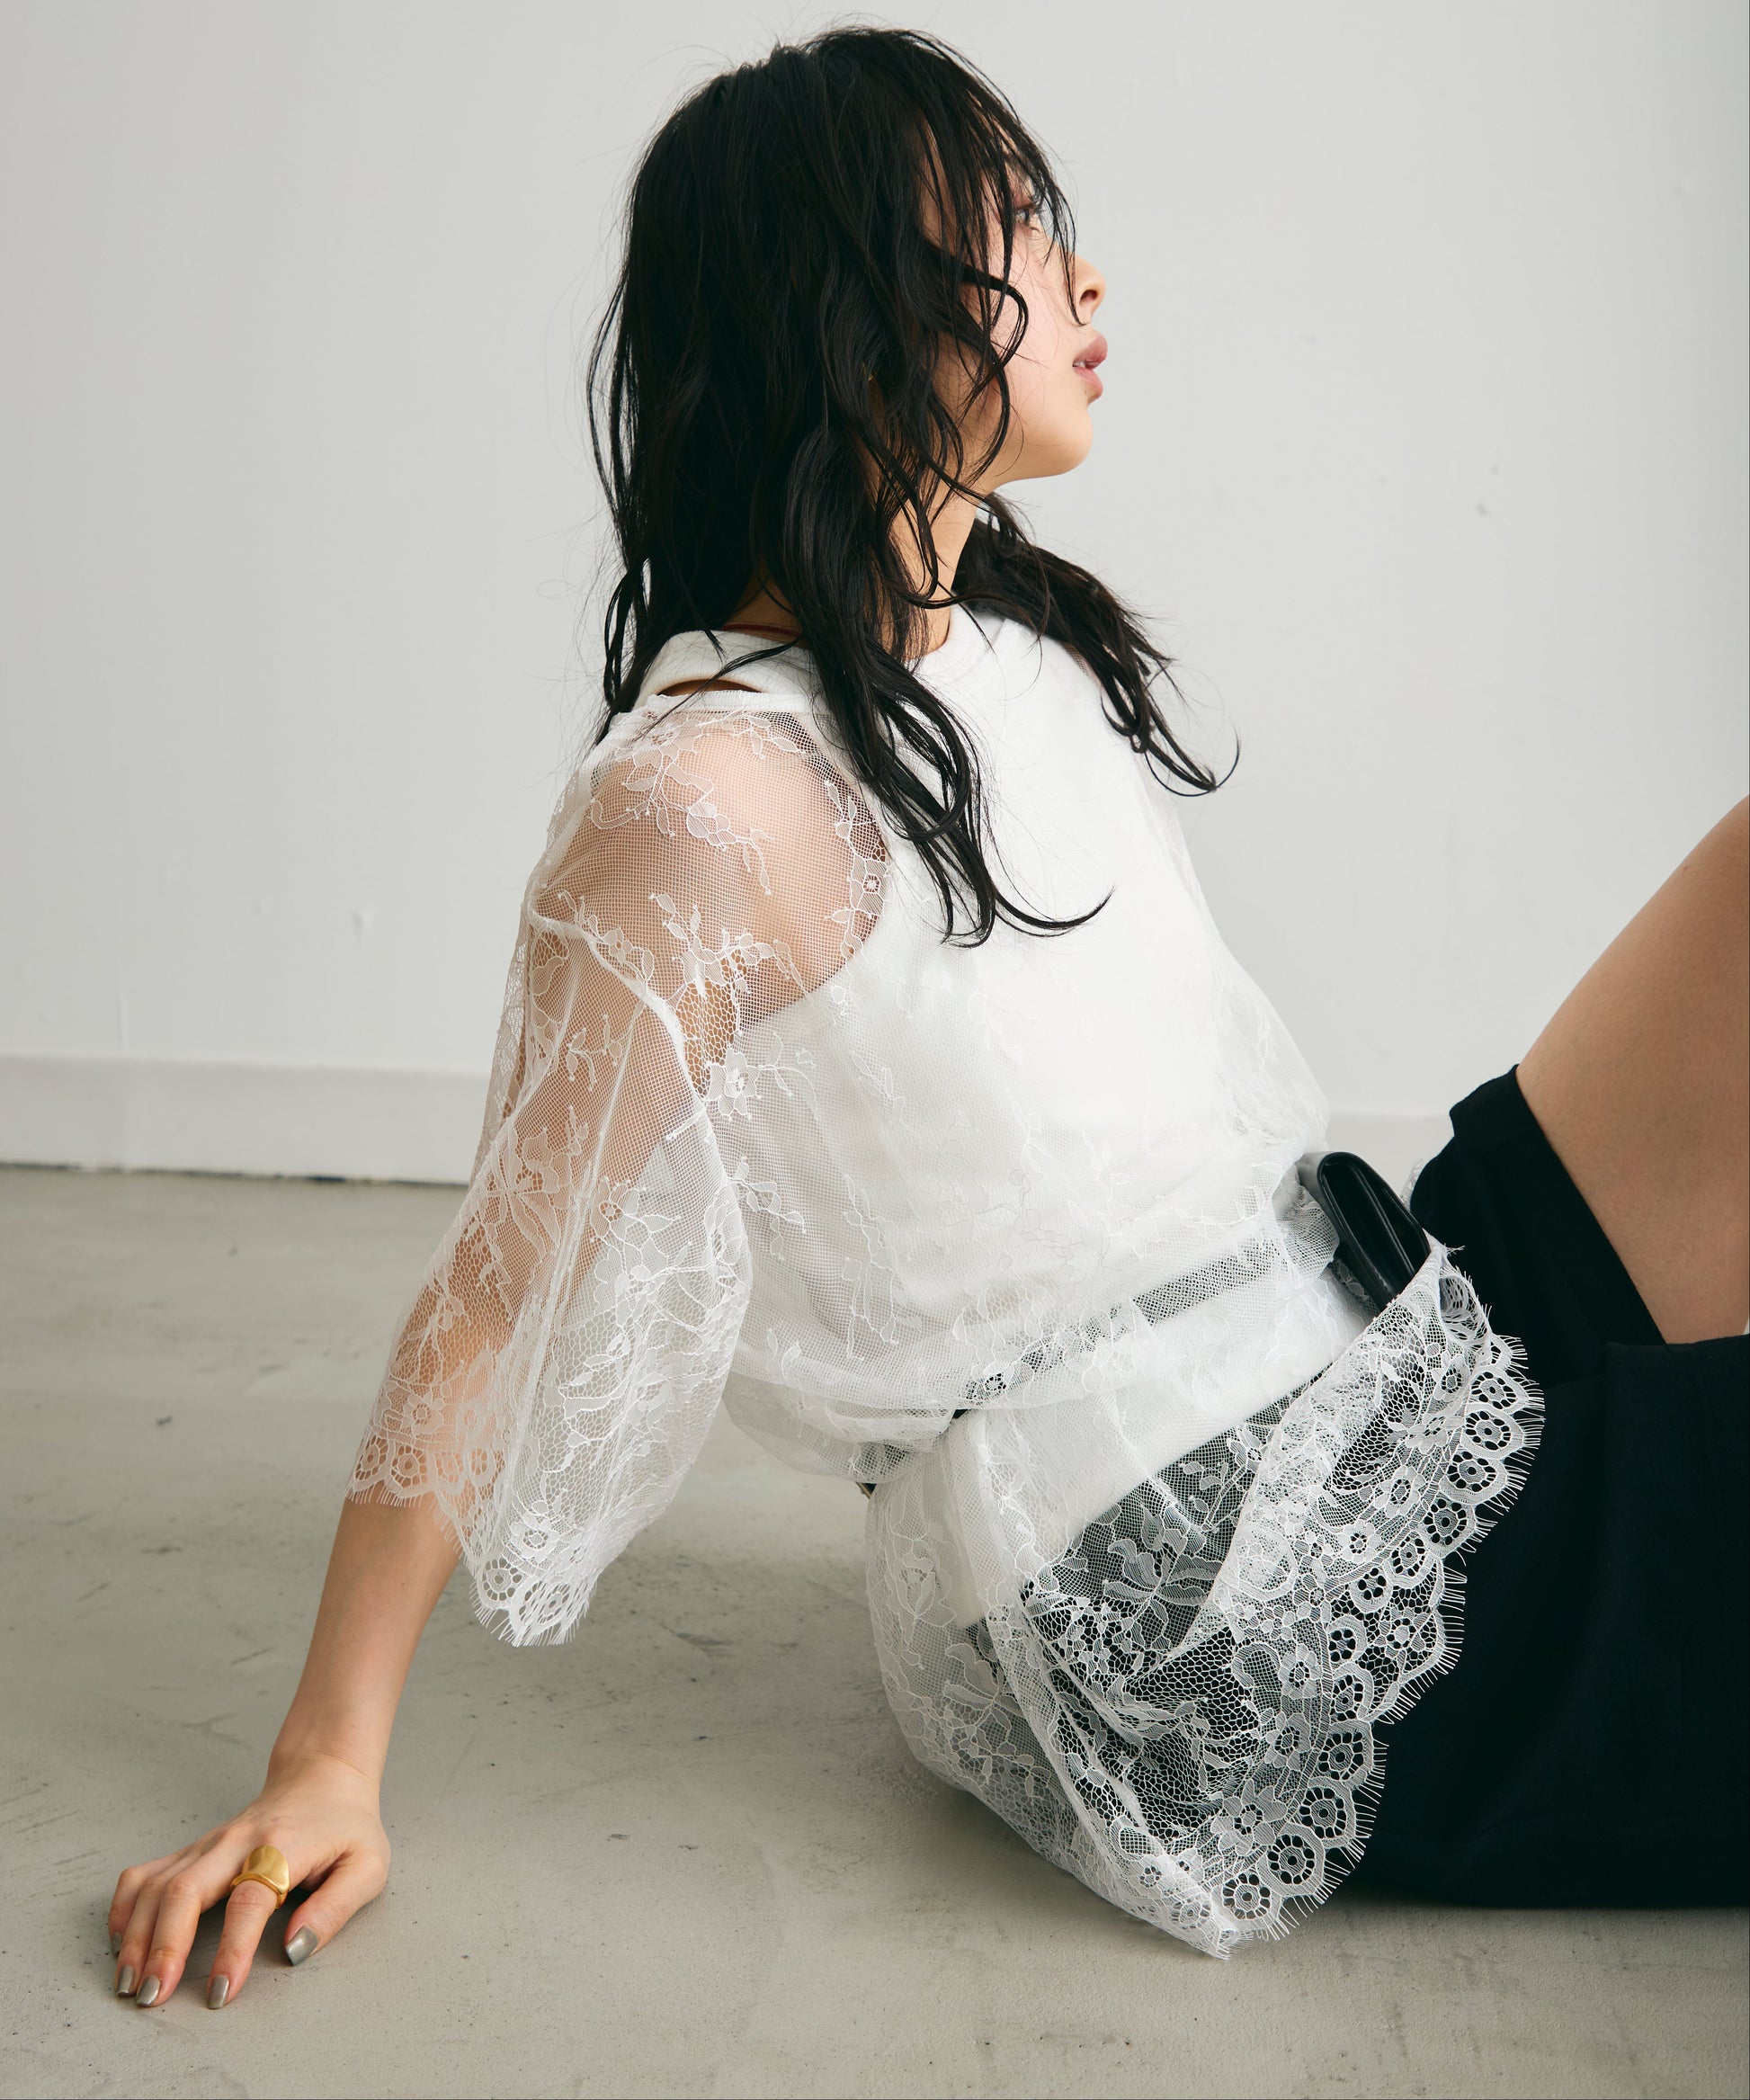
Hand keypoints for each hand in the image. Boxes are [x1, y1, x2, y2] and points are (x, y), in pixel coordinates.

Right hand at [108, 1751, 389, 2008]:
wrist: (323, 1776)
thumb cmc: (347, 1826)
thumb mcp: (367, 1865)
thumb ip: (335, 1908)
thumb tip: (295, 1949)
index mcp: (282, 1848)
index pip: (249, 1901)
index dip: (233, 1949)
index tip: (221, 1992)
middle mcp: (237, 1842)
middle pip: (185, 1891)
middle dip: (163, 1948)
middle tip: (152, 1996)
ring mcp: (209, 1843)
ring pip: (157, 1885)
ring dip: (136, 1935)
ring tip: (129, 1983)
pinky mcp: (193, 1848)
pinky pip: (146, 1873)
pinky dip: (125, 1906)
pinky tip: (121, 1940)